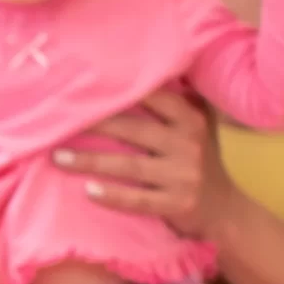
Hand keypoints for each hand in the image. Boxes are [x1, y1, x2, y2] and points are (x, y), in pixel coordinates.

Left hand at [53, 90, 238, 239]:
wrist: (225, 210)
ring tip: (58, 157)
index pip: (154, 97)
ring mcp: (184, 175)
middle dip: (95, 124)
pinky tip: (88, 191)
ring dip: (90, 162)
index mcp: (190, 119)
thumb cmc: (197, 160)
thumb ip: (173, 103)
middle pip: (134, 129)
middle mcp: (188, 143)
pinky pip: (138, 199)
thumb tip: (132, 73)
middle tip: (59, 122)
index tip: (85, 86)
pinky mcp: (177, 204)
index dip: (120, 91)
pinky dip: (113, 195)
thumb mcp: (195, 127)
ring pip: (129, 165)